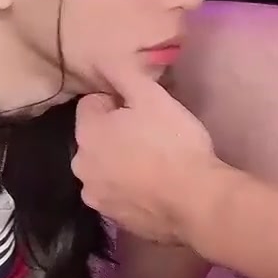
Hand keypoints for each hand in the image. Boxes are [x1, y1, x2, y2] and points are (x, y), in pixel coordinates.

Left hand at [72, 60, 226, 244]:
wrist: (196, 201)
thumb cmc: (174, 143)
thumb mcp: (152, 97)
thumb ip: (122, 73)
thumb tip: (100, 59)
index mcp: (86, 133)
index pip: (91, 104)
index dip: (118, 103)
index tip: (143, 111)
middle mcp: (81, 165)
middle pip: (96, 138)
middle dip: (115, 133)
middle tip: (151, 136)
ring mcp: (95, 195)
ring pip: (104, 166)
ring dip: (119, 162)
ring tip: (154, 163)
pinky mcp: (112, 218)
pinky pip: (116, 192)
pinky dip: (128, 188)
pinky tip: (153, 187)